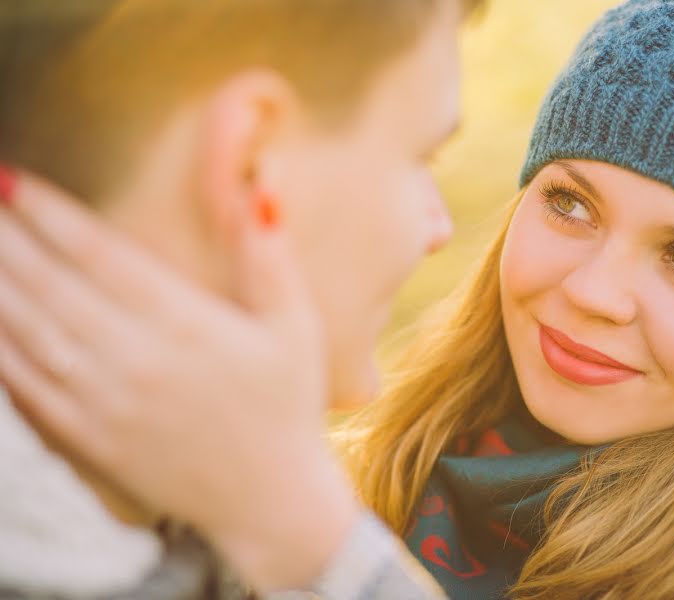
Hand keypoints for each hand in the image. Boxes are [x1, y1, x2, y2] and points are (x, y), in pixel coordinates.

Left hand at [0, 168, 358, 589]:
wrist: (268, 501)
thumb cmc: (286, 406)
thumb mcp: (296, 327)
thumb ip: (271, 257)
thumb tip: (263, 189)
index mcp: (187, 326)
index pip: (102, 255)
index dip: (52, 214)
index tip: (14, 180)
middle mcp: (136, 362)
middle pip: (51, 287)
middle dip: (5, 239)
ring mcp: (104, 404)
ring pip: (27, 333)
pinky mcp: (88, 439)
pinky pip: (24, 387)